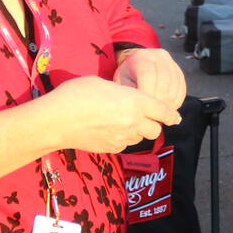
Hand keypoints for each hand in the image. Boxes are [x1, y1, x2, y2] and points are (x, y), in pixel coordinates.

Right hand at [46, 74, 180, 152]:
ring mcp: (123, 138)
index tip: (176, 117)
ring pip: (140, 138)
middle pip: (156, 130)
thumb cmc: (75, 95)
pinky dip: (123, 139)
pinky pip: (125, 145)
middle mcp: (133, 122)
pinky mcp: (112, 148)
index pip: (163, 111)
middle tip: (144, 118)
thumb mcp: (102, 83)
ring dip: (138, 132)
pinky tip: (110, 131)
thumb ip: (121, 92)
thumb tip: (124, 98)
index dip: (171, 114)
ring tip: (123, 123)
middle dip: (153, 124)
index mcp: (135, 102)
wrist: (56, 121)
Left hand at [116, 46, 186, 115]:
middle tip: (152, 115)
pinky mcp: (180, 73)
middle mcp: (159, 57)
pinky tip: (166, 108)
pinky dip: (175, 103)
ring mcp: (172, 64)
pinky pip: (182, 91)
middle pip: (164, 84)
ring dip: (168, 105)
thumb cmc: (127, 76)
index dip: (148, 94)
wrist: (136, 64)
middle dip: (158, 103)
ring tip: (158, 113)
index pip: (148, 75)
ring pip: (175, 89)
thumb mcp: (122, 82)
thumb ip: (131, 93)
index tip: (144, 109)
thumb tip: (142, 110)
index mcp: (142, 57)